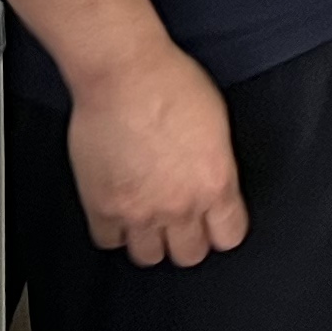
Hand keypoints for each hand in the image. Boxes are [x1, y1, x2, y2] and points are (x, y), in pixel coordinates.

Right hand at [70, 41, 246, 266]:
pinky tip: (119, 209)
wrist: (124, 73)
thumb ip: (217, 165)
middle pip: (189, 255)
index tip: (214, 224)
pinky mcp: (102, 206)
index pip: (229, 237)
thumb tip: (213, 184)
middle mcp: (180, 205)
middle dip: (186, 239)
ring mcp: (139, 211)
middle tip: (179, 221)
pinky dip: (114, 230)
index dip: (221, 230)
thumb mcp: (217, 123)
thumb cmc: (170, 82)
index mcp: (215, 183)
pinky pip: (109, 241)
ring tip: (148, 217)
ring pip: (149, 256)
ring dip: (150, 240)